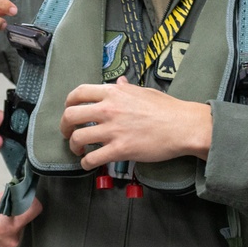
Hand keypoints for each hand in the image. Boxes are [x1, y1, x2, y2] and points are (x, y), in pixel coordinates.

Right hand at [0, 194, 41, 246]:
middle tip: (0, 209)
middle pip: (25, 220)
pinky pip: (9, 239)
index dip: (31, 201)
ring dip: (9, 224)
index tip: (25, 198)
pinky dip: (3, 233)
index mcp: (9, 225)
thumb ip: (5, 197)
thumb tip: (15, 190)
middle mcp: (12, 239)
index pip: (35, 209)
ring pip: (17, 230)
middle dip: (16, 213)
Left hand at [59, 77, 211, 169]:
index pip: (78, 93)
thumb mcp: (143, 91)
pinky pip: (92, 159)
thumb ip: (126, 88)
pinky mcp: (120, 150)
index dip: (68, 103)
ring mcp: (113, 130)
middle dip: (64, 126)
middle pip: (71, 116)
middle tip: (67, 133)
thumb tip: (119, 82)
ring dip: (74, 147)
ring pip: (77, 139)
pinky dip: (86, 163)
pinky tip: (89, 164)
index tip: (69, 110)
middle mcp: (109, 109)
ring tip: (79, 150)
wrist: (184, 126)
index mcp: (113, 93)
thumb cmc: (167, 108)